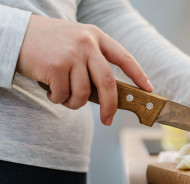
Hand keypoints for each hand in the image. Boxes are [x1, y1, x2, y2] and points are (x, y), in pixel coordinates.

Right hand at [16, 15, 152, 124]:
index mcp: (97, 37)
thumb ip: (94, 60)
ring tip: (63, 96)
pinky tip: (50, 89)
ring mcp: (72, 54)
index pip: (124, 58)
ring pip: (83, 94)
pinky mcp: (56, 66)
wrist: (16, 33)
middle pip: (108, 83)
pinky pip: (63, 95)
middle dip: (110, 106)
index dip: (138, 75)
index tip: (148, 90)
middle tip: (108, 120)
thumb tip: (108, 94)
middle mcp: (87, 44)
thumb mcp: (77, 41)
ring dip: (74, 103)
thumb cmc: (50, 43)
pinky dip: (57, 99)